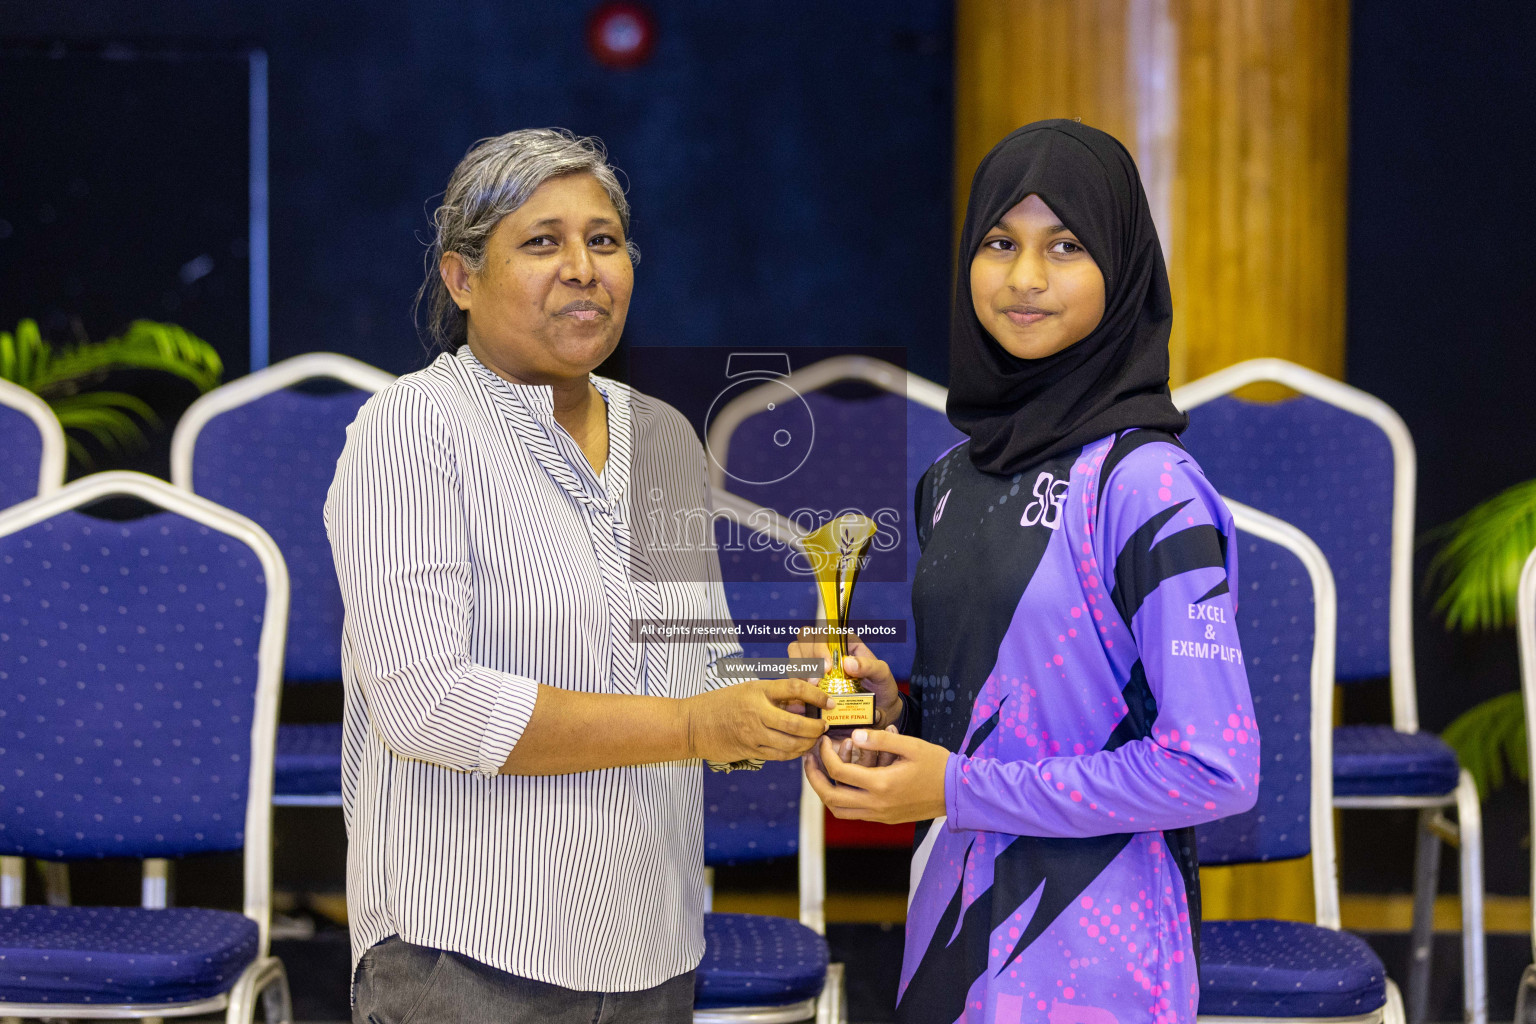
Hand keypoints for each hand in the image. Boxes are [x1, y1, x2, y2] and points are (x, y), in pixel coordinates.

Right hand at [684, 678, 830, 762]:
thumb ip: (777, 694)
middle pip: (796, 723)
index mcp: (758, 690)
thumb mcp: (749, 689)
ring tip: (815, 739)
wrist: (693, 724)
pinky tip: (799, 749)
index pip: (795, 687)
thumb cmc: (722, 702)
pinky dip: (794, 753)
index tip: (829, 702)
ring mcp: (752, 735)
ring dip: (808, 743)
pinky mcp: (749, 751)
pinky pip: (779, 755)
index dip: (817, 695)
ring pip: (790, 744)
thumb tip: (806, 700)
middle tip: (824, 726)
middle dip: (816, 727)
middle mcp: (756, 712)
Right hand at [787, 629, 902, 727]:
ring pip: (795, 653)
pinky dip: (795, 684)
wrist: (878, 709)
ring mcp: (816, 662)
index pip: (824, 631)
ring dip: (798, 670)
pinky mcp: (809, 678)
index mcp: (845, 640)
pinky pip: (793, 674)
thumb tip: (847, 663)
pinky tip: (802, 697)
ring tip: (809, 689)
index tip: (826, 669)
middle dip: (807, 659)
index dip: (820, 647)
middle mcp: (828, 647)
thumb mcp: (882, 674)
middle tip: (815, 682)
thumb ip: (869, 666)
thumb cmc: (881, 687)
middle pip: (804, 638)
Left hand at [803, 729, 948, 823]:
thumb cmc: (937, 765)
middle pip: (831, 798)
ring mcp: (880, 815)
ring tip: (822, 771)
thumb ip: (881, 740)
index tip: (824, 740)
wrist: (958, 793)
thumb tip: (854, 735)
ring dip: (825, 791)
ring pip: (839, 810)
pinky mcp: (885, 819)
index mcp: (881, 784)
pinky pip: (854, 813)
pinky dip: (841, 798)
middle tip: (809, 759)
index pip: (839, 772)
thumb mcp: (910, 745)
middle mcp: (876, 805)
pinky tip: (844, 779)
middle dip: (814, 778)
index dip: (825, 754)